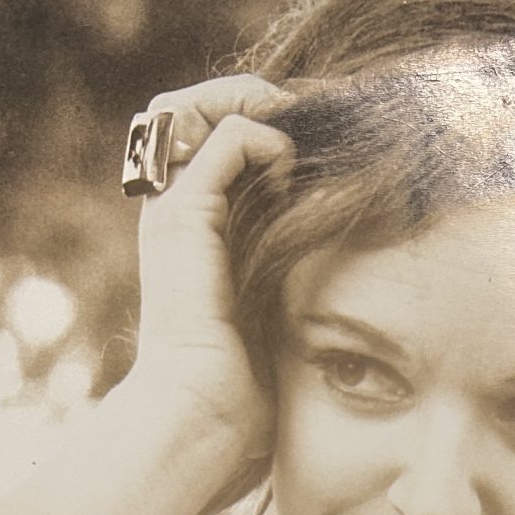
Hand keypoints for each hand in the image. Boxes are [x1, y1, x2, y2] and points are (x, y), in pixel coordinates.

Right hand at [121, 76, 295, 490]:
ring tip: (299, 125)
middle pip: (187, 106)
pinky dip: (262, 138)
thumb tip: (343, 245)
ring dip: (253, 102)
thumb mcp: (274, 311)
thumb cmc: (239, 392)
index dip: (252, 117)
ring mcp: (171, 212)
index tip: (309, 135)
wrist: (199, 419)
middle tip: (304, 112)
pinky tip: (290, 169)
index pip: (204, 137)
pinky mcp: (182, 219)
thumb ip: (289, 268)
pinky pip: (222, 141)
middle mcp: (172, 211)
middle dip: (247, 94)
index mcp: (190, 229)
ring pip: (193, 106)